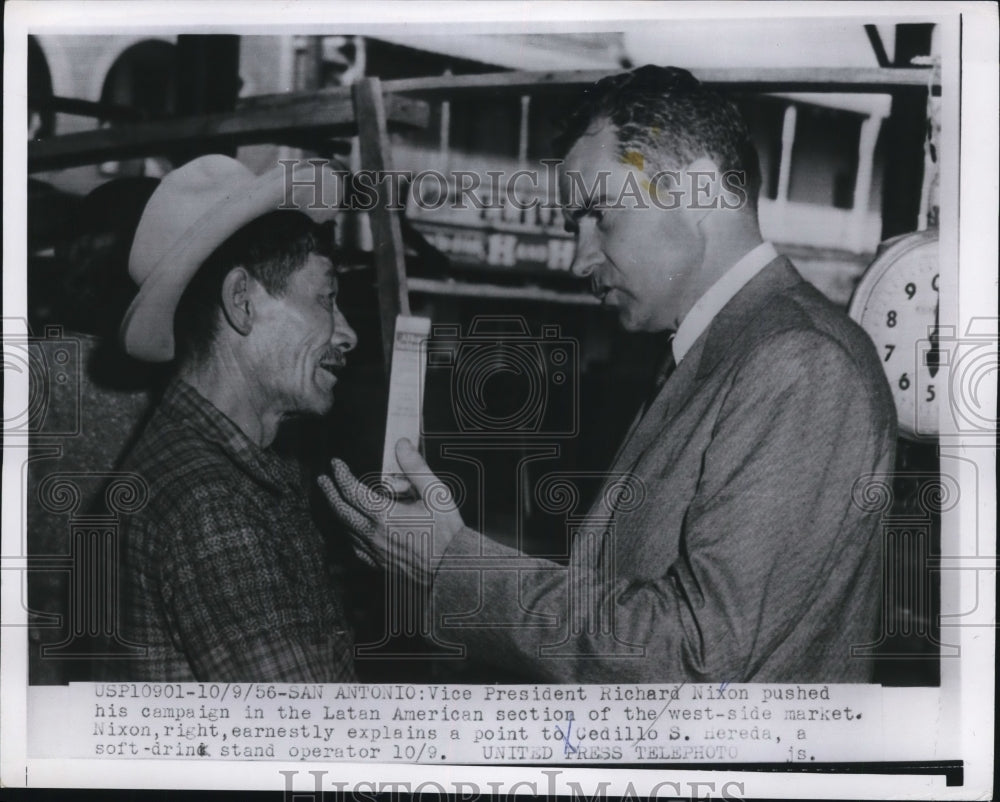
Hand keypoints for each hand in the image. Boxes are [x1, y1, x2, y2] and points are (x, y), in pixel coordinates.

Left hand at [319, 439, 466, 585]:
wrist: (454, 569)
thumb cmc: (448, 532)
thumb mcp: (436, 493)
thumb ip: (416, 467)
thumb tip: (402, 445)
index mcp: (385, 515)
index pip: (352, 491)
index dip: (341, 475)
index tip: (336, 464)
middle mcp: (374, 535)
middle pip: (341, 511)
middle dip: (329, 493)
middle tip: (323, 480)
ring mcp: (375, 552)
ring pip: (346, 531)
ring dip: (337, 513)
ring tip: (335, 501)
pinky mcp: (381, 564)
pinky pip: (356, 549)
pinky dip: (349, 535)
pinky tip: (352, 531)